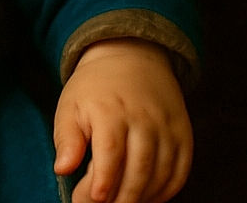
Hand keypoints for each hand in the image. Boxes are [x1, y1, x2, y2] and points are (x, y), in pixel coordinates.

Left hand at [53, 38, 191, 202]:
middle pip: (138, 170)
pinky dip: (165, 192)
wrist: (130, 58)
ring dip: (142, 197)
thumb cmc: (95, 89)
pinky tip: (147, 196)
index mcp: (110, 109)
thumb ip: (67, 139)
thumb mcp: (70, 106)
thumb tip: (62, 169)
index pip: (110, 152)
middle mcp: (143, 118)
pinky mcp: (184, 134)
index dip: (104, 181)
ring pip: (160, 175)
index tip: (94, 199)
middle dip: (122, 197)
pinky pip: (179, 173)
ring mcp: (167, 127)